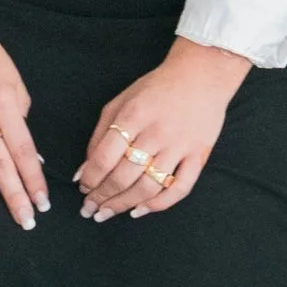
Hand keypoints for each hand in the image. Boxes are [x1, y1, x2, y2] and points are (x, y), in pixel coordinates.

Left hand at [77, 39, 250, 218]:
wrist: (203, 73)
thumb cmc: (157, 88)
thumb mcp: (121, 102)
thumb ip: (100, 136)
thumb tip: (83, 173)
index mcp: (133, 115)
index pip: (104, 158)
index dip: (89, 180)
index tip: (83, 188)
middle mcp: (157, 132)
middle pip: (123, 177)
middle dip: (101, 197)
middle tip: (90, 208)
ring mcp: (180, 145)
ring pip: (148, 187)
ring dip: (123, 205)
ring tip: (107, 213)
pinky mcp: (199, 154)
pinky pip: (180, 188)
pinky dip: (159, 204)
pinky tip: (141, 209)